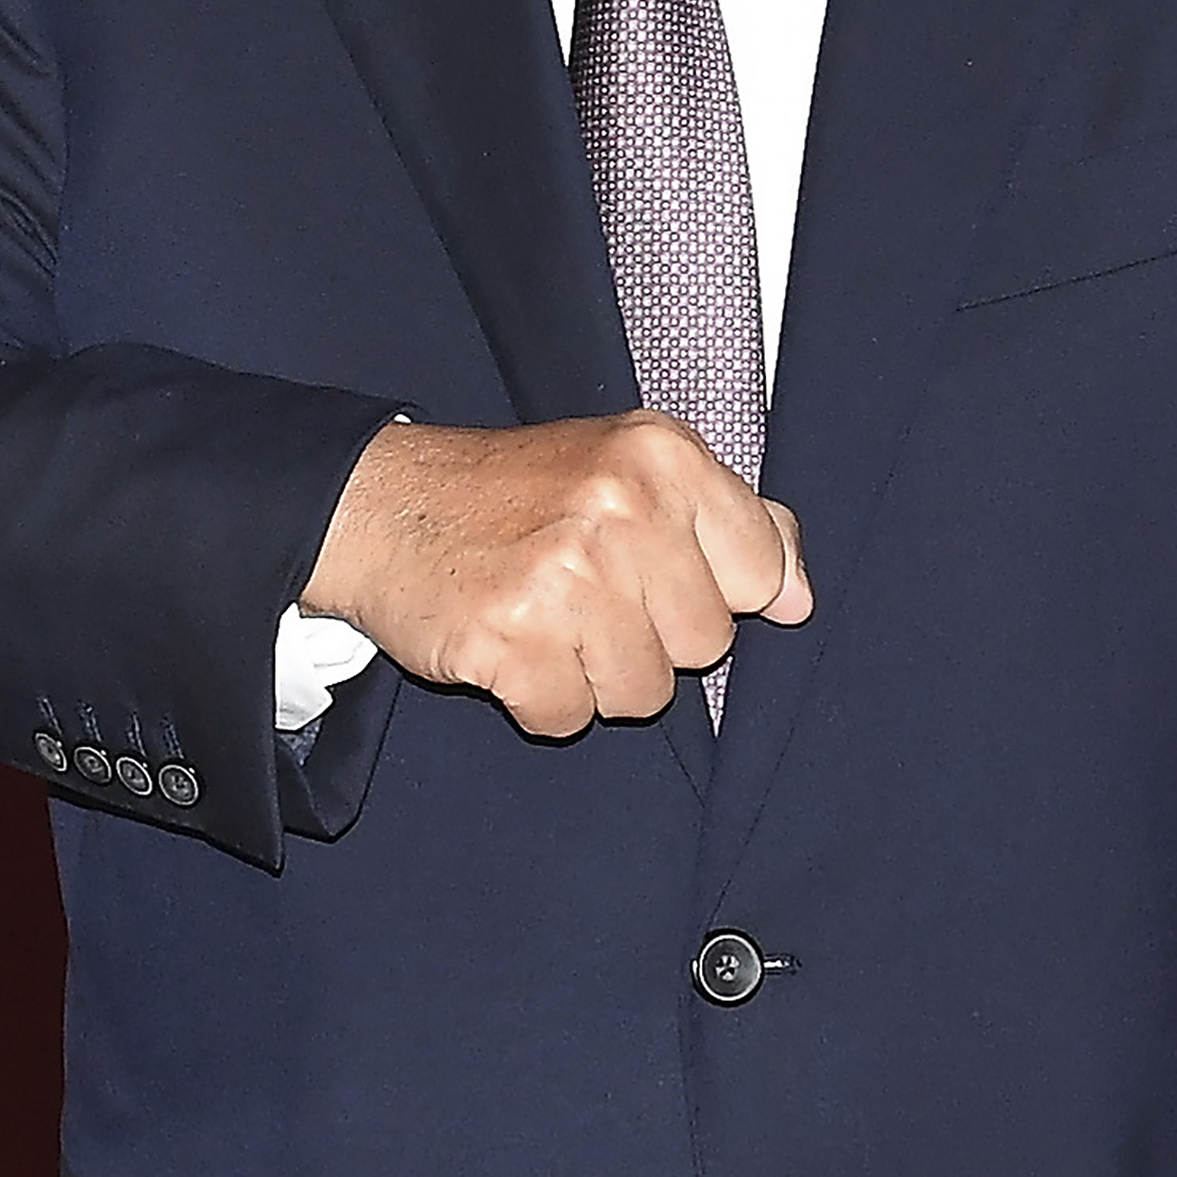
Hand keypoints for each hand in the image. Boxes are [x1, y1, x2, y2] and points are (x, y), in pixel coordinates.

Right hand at [295, 415, 810, 737]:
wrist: (377, 507)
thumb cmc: (512, 494)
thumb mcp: (628, 469)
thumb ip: (728, 523)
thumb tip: (799, 597)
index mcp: (660, 458)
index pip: (760, 576)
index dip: (710, 591)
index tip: (653, 573)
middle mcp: (620, 508)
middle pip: (704, 647)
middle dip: (648, 639)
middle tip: (583, 594)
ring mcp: (564, 576)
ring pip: (642, 695)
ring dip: (591, 677)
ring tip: (544, 620)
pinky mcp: (508, 639)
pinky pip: (566, 719)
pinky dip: (536, 699)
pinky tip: (507, 646)